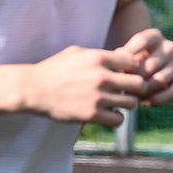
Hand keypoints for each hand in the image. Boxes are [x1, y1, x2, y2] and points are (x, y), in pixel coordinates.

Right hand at [21, 45, 149, 125]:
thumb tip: (119, 56)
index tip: (124, 73)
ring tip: (116, 103)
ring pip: (131, 103)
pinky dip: (116, 118)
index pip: (133, 62)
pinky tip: (108, 114)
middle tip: (127, 90)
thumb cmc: (54, 69)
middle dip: (135, 87)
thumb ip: (99, 55)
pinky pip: (118, 120)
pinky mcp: (91, 115)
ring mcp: (98, 97)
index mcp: (98, 58)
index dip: (131, 68)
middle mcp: (102, 77)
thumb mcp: (76, 53)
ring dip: (127, 104)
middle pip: (138, 83)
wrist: (34, 89)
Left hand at [121, 29, 172, 106]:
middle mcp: (170, 46)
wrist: (147, 73)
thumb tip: (121, 67)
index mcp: (155, 35)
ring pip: (161, 80)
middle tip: (125, 88)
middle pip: (151, 64)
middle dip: (136, 79)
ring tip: (133, 95)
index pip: (142, 41)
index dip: (129, 55)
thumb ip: (121, 58)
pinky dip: (159, 100)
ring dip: (146, 90)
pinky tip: (145, 102)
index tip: (119, 68)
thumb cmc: (131, 63)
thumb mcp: (125, 56)